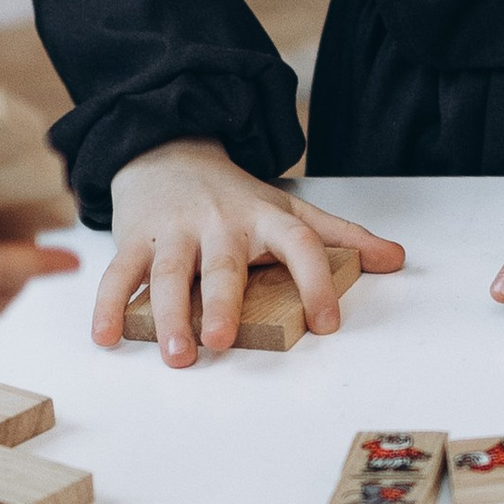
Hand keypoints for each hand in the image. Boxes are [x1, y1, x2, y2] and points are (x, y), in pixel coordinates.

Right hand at [99, 140, 403, 364]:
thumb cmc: (235, 195)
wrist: (168, 150)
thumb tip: (397, 259)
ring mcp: (174, 230)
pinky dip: (108, 305)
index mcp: (265, 218)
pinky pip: (119, 273)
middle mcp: (219, 223)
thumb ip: (342, 235)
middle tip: (220, 341)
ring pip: (167, 274)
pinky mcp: (135, 237)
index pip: (298, 245)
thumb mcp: (291, 208)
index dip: (316, 281)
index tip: (327, 323)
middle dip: (219, 303)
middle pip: (221, 264)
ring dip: (167, 315)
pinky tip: (106, 337)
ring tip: (175, 354)